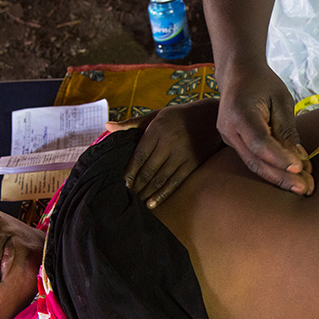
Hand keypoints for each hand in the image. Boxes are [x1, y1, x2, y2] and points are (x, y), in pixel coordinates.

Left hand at [106, 99, 224, 207]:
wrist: (210, 118)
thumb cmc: (177, 117)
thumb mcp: (155, 115)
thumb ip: (131, 123)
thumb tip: (107, 127)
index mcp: (157, 130)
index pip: (139, 155)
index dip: (129, 172)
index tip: (120, 183)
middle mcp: (170, 143)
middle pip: (148, 170)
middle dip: (136, 185)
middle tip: (125, 196)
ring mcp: (182, 155)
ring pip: (160, 179)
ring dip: (146, 193)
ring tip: (136, 202)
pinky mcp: (193, 164)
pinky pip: (175, 183)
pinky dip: (162, 194)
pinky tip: (152, 203)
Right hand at [216, 62, 312, 194]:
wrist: (237, 74)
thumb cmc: (262, 83)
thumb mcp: (281, 100)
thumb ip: (287, 129)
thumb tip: (299, 159)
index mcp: (239, 113)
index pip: (260, 142)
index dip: (279, 158)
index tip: (300, 168)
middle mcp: (229, 129)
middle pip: (255, 160)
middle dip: (281, 176)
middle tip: (305, 188)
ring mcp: (228, 138)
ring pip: (253, 164)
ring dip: (278, 177)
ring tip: (302, 187)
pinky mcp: (233, 143)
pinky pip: (252, 159)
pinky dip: (271, 168)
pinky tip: (290, 176)